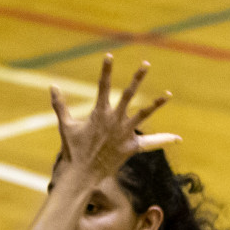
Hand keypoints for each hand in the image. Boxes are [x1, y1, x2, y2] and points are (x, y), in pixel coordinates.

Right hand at [51, 56, 176, 180]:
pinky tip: (177, 138)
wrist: (82, 174)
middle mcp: (114, 120)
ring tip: (168, 94)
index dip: (106, 70)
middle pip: (128, 95)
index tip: (110, 55)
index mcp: (99, 113)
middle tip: (146, 64)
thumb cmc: (73, 150)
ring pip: (143, 114)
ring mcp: (124, 133)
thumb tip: (52, 85)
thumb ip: (60, 105)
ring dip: (156, 104)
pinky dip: (163, 140)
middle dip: (137, 78)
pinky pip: (150, 143)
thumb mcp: (65, 125)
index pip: (103, 86)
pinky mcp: (130, 147)